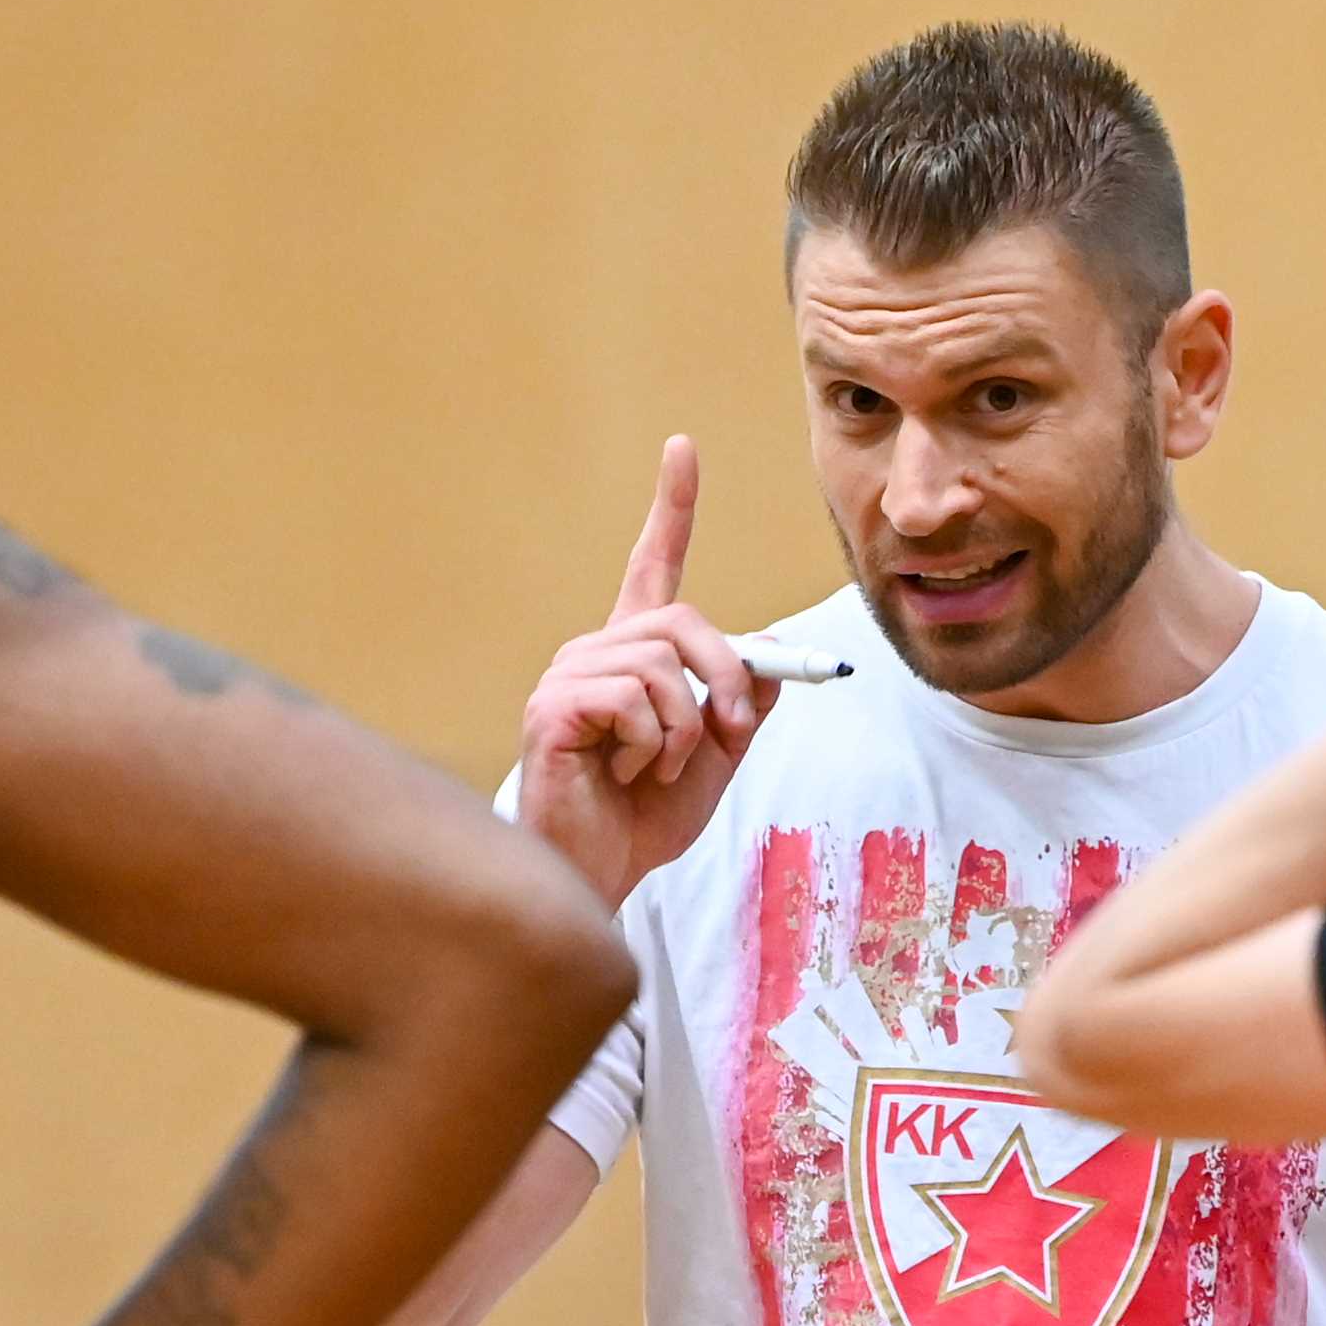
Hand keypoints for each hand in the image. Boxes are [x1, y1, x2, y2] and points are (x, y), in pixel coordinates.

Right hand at [511, 437, 779, 907]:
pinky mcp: (552, 709)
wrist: (603, 875)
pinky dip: (654, 746)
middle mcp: (596, 651)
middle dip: (727, 676)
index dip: (672, 508)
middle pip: (683, 621)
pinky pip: (633, 700)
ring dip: (689, 728)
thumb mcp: (718, 756)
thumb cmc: (645, 818)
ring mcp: (569, 677)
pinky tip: (626, 773)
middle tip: (734, 732)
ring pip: (663, 665)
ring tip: (662, 768)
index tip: (683, 451)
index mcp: (634, 653)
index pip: (655, 566)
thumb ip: (744, 703)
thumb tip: (773, 660)